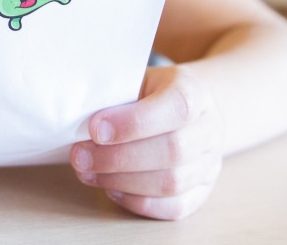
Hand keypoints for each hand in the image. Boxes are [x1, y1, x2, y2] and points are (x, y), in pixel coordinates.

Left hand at [69, 64, 223, 219]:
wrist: (188, 109)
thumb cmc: (152, 93)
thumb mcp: (136, 79)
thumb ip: (115, 95)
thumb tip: (76, 116)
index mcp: (194, 92)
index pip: (176, 107)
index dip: (134, 122)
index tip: (95, 128)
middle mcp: (209, 129)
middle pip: (173, 151)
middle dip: (118, 158)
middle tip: (79, 156)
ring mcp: (210, 164)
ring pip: (172, 183)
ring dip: (122, 181)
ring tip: (87, 171)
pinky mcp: (202, 192)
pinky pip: (174, 208)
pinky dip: (137, 202)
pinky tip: (111, 189)